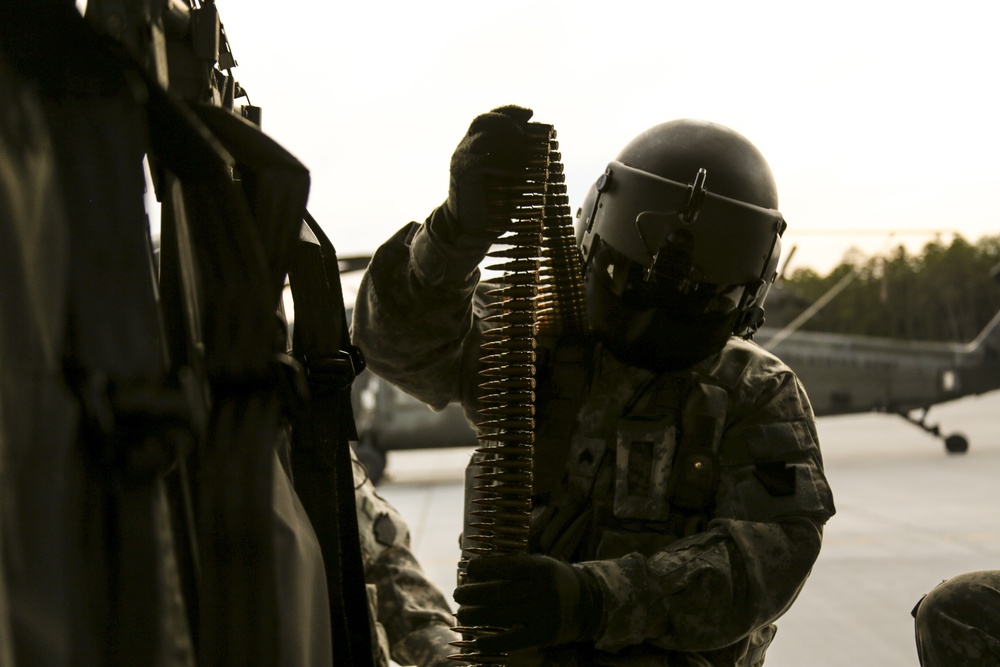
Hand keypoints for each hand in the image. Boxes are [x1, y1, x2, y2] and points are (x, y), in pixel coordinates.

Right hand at [440, 105, 535, 242]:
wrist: (473, 226)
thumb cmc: (496, 201)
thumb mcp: (512, 175)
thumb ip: (522, 158)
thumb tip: (544, 146)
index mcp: (476, 142)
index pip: (491, 116)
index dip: (510, 111)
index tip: (531, 113)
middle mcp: (466, 147)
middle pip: (483, 120)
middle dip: (508, 123)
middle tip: (525, 136)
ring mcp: (461, 159)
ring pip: (482, 136)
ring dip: (508, 142)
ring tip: (526, 155)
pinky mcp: (462, 174)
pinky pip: (482, 159)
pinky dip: (503, 161)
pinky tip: (517, 169)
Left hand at [453, 553, 602, 653]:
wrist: (585, 602)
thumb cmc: (551, 580)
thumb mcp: (538, 564)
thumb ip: (511, 564)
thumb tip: (471, 568)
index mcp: (541, 568)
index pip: (506, 566)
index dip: (483, 568)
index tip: (468, 569)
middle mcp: (543, 590)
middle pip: (499, 593)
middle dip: (472, 594)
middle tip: (458, 595)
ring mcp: (544, 614)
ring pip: (500, 616)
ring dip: (475, 615)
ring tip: (463, 614)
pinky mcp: (543, 635)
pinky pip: (511, 641)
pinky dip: (491, 642)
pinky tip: (478, 640)